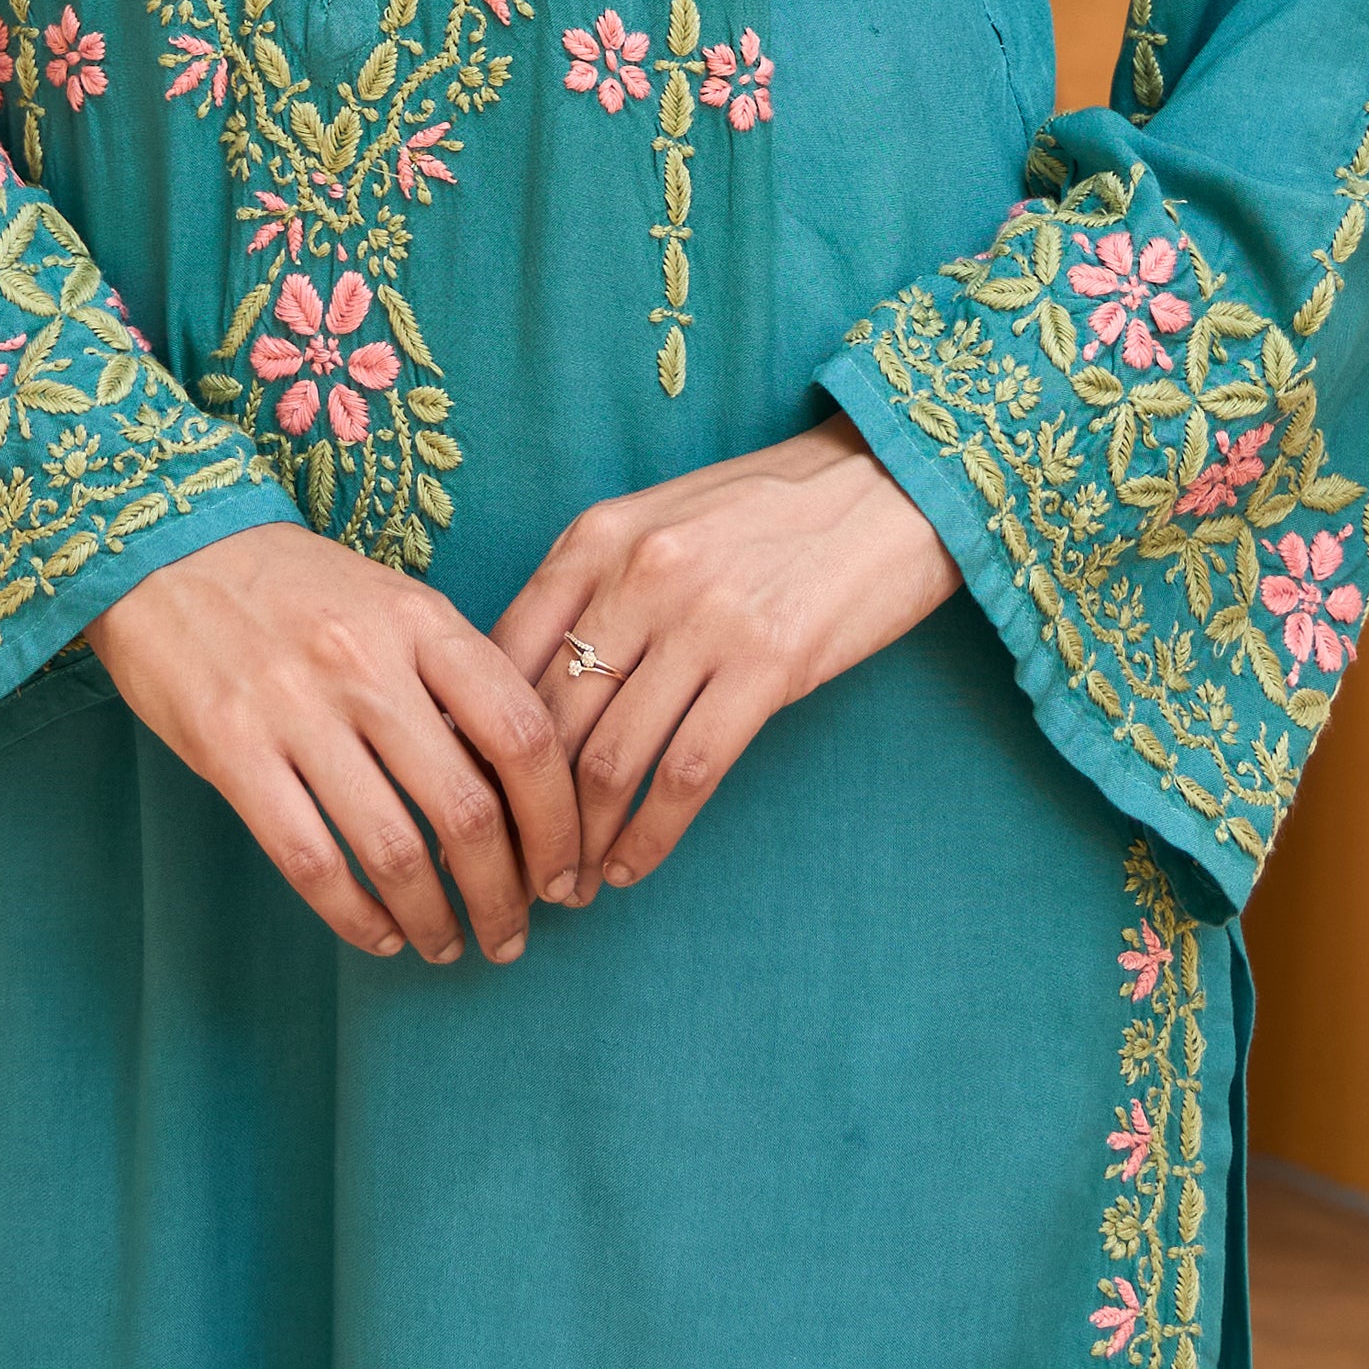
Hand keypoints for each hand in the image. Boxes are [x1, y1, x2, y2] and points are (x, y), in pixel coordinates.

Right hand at [89, 523, 580, 964]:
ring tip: (450, 945)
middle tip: (515, 933)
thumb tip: (521, 786)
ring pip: (393, 849)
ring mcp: (295, 709)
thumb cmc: (297, 586)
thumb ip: (453, 679)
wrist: (166, 548)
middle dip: (505, 892)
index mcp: (422, 621)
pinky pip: (310, 860)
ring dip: (434, 918)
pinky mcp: (230, 751)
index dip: (559, 820)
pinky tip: (379, 935)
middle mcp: (366, 664)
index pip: (523, 734)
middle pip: (468, 808)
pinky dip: (355, 915)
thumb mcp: (392, 603)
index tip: (566, 871)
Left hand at [492, 420, 959, 896]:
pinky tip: (634, 866)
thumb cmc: (769, 512)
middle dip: (524, 810)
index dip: (478, 745)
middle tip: (517, 866)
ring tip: (575, 884)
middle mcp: (637, 575)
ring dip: (582, 839)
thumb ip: (592, 590)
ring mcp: (702, 619)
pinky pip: (687, 773)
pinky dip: (650, 836)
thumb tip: (524, 693)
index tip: (479, 800)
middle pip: (547, 720)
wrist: (890, 484)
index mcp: (595, 538)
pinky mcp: (768, 665)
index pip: (502, 659)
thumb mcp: (659, 523)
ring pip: (609, 760)